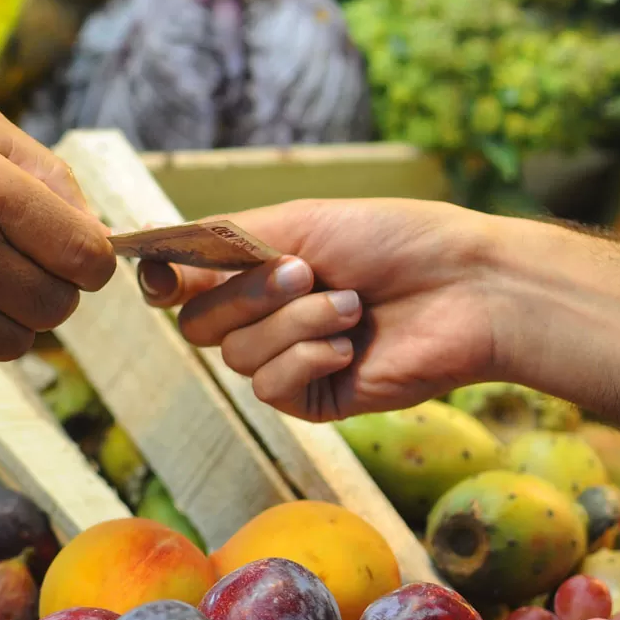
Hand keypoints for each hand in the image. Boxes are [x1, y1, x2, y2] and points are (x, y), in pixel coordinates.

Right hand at [138, 198, 502, 419]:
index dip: (165, 280)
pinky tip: (349, 347)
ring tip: (351, 308)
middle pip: (198, 323)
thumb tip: (150, 260)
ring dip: (294, 324)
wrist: (469, 289)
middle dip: (247, 295)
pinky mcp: (314, 398)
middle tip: (304, 272)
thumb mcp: (302, 222)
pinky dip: (306, 359)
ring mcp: (288, 358)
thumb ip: (224, 242)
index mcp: (258, 268)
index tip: (160, 276)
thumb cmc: (395, 240)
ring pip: (236, 355)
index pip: (184, 282)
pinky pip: (270, 386)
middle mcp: (265, 315)